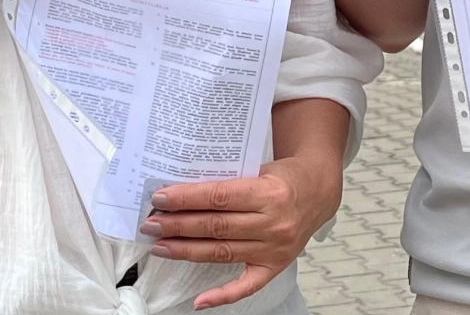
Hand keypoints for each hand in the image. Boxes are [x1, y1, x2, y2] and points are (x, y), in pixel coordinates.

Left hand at [142, 151, 344, 308]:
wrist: (319, 191)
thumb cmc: (285, 177)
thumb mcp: (260, 168)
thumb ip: (229, 181)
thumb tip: (183, 193)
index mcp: (271, 193)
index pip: (219, 197)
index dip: (187, 199)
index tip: (161, 199)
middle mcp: (274, 223)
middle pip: (216, 227)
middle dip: (179, 225)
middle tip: (151, 224)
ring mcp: (275, 248)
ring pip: (222, 252)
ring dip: (187, 250)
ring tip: (161, 246)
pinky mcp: (276, 266)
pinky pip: (247, 286)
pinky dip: (222, 295)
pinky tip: (199, 301)